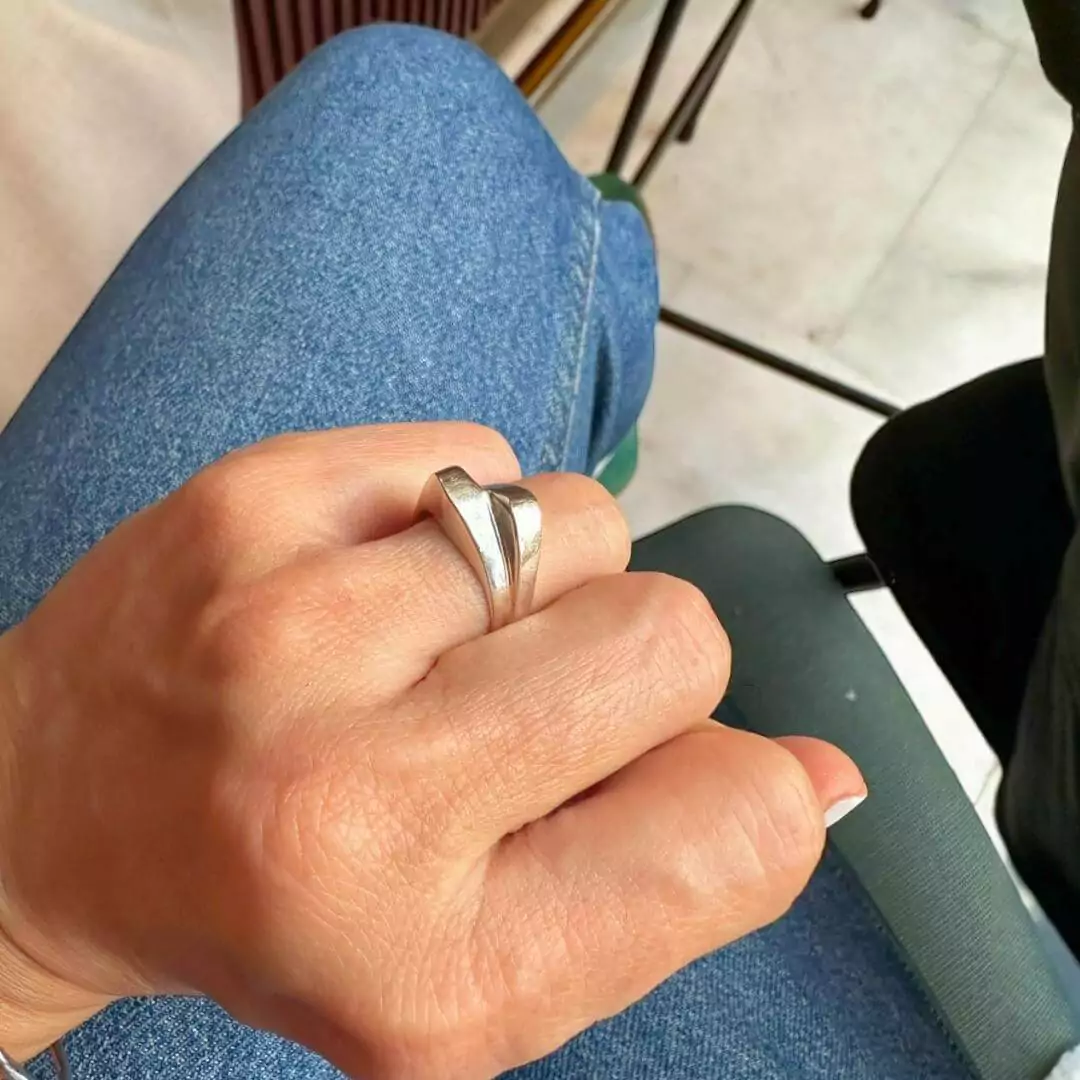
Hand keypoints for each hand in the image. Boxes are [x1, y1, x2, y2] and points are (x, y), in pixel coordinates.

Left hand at [0, 423, 863, 1077]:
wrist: (51, 810)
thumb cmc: (280, 897)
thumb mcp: (480, 971)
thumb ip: (668, 874)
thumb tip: (820, 775)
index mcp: (433, 962)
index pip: (732, 829)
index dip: (739, 788)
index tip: (655, 778)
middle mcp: (352, 796)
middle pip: (673, 634)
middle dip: (631, 663)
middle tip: (514, 706)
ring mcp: (290, 626)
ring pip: (584, 521)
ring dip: (545, 582)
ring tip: (430, 644)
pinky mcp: (253, 496)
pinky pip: (483, 455)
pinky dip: (460, 517)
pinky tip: (372, 583)